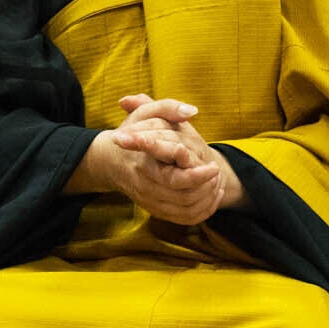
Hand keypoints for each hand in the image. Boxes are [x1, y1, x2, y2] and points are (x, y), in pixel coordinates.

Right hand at [86, 94, 242, 224]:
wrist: (111, 161)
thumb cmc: (133, 133)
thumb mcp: (147, 114)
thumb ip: (168, 108)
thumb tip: (191, 110)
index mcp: (145, 166)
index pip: (174, 179)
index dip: (198, 176)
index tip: (214, 166)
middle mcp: (146, 188)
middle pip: (184, 198)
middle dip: (207, 187)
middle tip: (217, 171)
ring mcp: (151, 202)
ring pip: (186, 211)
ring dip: (207, 198)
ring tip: (217, 182)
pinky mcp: (156, 211)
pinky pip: (184, 219)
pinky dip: (202, 210)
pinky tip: (212, 195)